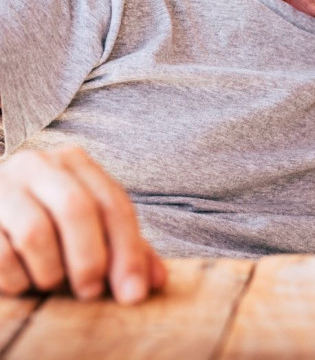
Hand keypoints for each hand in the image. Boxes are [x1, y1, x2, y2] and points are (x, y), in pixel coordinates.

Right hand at [0, 146, 167, 302]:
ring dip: (50, 271)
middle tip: (91, 293)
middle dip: (90, 259)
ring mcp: (3, 186)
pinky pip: (1, 255)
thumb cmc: (45, 218)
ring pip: (36, 232)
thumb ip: (123, 246)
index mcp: (75, 163)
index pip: (113, 204)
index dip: (128, 252)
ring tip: (51, 282)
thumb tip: (157, 281)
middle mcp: (39, 165)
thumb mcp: (87, 223)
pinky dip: (16, 278)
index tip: (134, 294)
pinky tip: (21, 281)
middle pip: (77, 209)